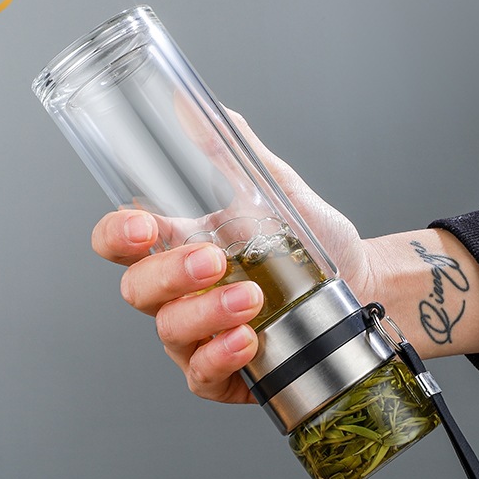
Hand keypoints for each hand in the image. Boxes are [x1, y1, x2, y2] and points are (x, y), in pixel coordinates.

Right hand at [91, 110, 372, 402]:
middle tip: (214, 260)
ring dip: (206, 314)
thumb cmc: (313, 240)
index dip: (117, 235)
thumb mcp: (275, 190)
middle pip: (137, 290)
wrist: (361, 284)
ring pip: (169, 332)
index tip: (144, 225)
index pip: (121, 243)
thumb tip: (188, 104)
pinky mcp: (223, 373)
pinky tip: (249, 340)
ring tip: (252, 299)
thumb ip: (231, 150)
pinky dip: (220, 357)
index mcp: (181, 245)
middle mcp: (180, 293)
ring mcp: (198, 336)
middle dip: (169, 274)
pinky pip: (201, 374)